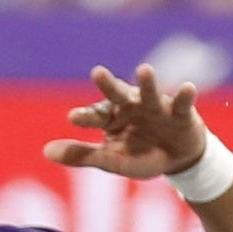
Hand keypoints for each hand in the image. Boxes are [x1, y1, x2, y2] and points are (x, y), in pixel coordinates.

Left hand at [44, 63, 211, 178]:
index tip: (74, 117)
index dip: (86, 116)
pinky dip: (185, 95)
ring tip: (145, 70)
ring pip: (149, 93)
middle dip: (109, 85)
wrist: (179, 160)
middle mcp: (132, 107)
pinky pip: (182, 102)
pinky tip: (187, 88)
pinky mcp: (180, 112)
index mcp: (112, 118)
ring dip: (148, 82)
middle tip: (97, 73)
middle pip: (118, 95)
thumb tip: (45, 151)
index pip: (96, 115)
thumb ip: (81, 155)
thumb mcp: (112, 161)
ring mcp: (156, 107)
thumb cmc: (141, 156)